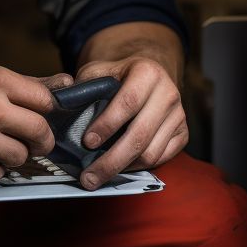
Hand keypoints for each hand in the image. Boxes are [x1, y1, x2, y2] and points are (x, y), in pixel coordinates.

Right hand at [0, 64, 71, 184]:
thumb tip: (66, 82)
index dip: (47, 110)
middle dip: (40, 139)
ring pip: (23, 156)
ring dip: (15, 155)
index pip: (46, 100)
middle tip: (30, 138)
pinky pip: (0, 174)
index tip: (39, 115)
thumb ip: (24, 83)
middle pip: (41, 132)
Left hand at [73, 55, 187, 189]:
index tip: (86, 142)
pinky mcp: (182, 134)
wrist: (149, 74)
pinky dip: (138, 168)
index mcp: (148, 72)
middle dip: (111, 160)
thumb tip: (64, 108)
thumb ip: (85, 86)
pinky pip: (161, 159)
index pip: (127, 103)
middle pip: (140, 135)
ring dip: (122, 168)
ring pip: (151, 153)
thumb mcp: (99, 70)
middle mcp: (168, 93)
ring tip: (98, 176)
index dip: (106, 124)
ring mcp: (178, 116)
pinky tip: (118, 168)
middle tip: (88, 176)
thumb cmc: (119, 74)